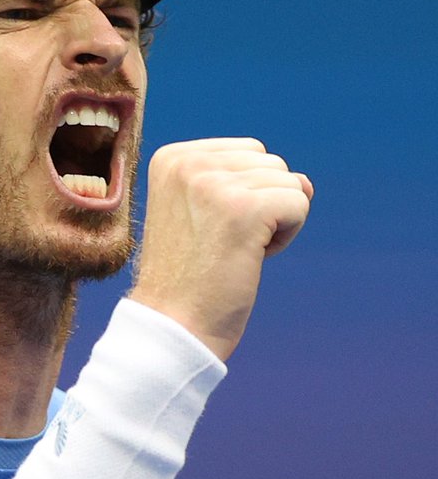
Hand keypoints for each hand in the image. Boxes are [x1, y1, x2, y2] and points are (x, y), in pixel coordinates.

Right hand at [129, 137, 312, 361]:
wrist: (172, 325)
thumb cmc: (188, 278)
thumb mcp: (203, 214)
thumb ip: (249, 183)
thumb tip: (306, 182)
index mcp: (172, 158)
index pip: (246, 153)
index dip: (242, 195)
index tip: (208, 230)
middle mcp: (189, 163)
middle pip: (269, 163)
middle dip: (261, 206)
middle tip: (221, 245)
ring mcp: (215, 184)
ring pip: (289, 182)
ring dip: (274, 222)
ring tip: (232, 251)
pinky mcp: (245, 209)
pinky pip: (299, 204)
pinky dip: (286, 237)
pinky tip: (251, 257)